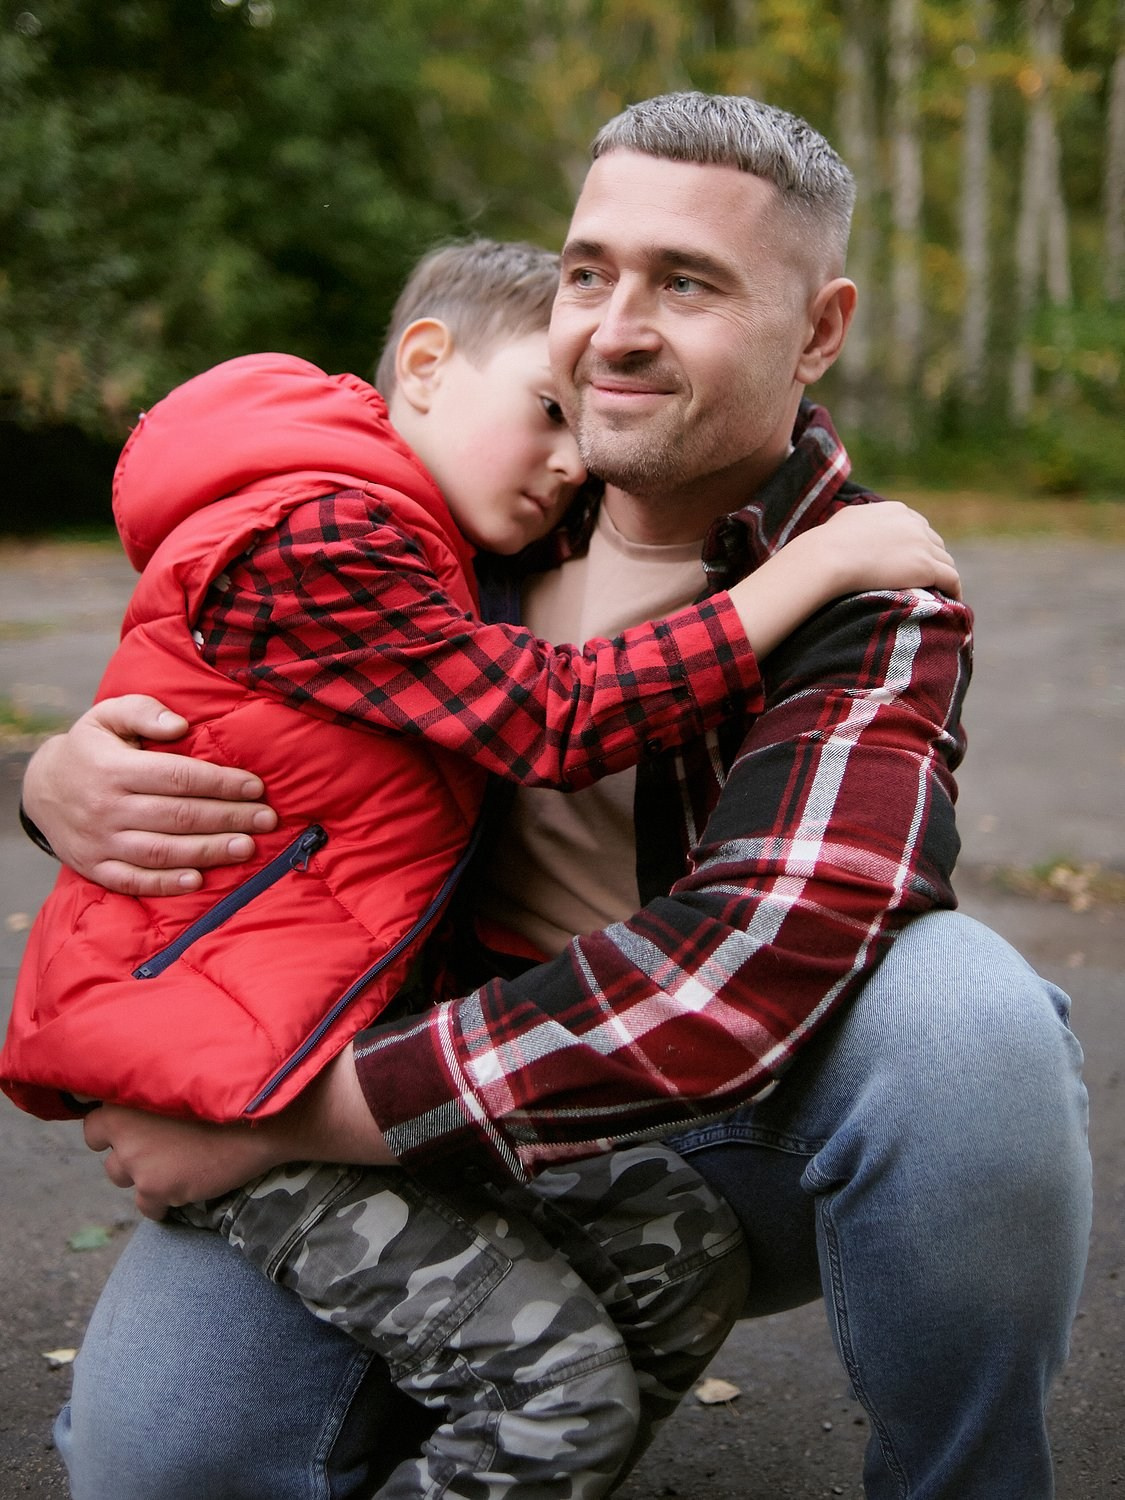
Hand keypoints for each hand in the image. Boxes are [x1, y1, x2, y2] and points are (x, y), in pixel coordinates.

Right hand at [23, 695, 277, 895]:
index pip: (177, 777)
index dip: (220, 783)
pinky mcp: (95, 867)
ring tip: (247, 847)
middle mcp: (106, 808)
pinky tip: (198, 880)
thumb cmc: (90, 749)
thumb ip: (143, 711)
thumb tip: (179, 724)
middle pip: (178, 816)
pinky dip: (166, 883)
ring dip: (208, 851)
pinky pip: (134, 880)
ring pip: (162, 851)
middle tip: (266, 819)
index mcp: (113, 769)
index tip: (255, 786)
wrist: (42, 788)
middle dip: (228, 818)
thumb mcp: (107, 716)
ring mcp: (100, 842)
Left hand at [84, 1104, 284, 1219]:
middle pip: (111, 1156)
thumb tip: (147, 1103)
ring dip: (146, 1176)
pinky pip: (148, 1206)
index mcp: (126, 1099)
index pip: (95, 1124)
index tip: (138, 1129)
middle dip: (132, 1155)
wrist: (263, 1120)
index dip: (117, 1129)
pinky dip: (163, 1201)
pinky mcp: (156, 1188)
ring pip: (126, 1179)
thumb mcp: (185, 1080)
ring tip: (179, 1165)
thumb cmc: (229, 1092)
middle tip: (164, 1148)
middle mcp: (123, 1131)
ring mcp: (137, 1163)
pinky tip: (188, 1184)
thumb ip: (156, 1092)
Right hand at [818, 502, 960, 599]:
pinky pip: (951, 578)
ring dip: (943, 576)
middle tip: (926, 580)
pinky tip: (952, 600)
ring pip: (946, 561)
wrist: (829, 557)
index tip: (912, 560)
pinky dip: (954, 589)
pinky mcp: (926, 567)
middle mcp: (914, 524)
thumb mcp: (846, 519)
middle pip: (935, 543)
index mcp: (897, 511)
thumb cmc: (828, 542)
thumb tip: (853, 524)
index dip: (917, 545)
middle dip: (932, 559)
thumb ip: (860, 519)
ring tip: (941, 593)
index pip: (918, 527)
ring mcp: (922, 545)